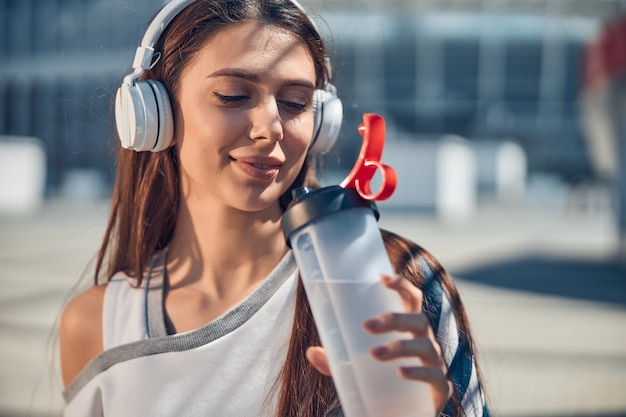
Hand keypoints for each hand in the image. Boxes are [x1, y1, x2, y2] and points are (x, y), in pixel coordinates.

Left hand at [305, 274, 452, 413]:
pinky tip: (401, 372)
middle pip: (419, 320)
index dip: (401, 285)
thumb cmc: (384, 380)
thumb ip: (335, 360)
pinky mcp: (440, 387)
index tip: (382, 277)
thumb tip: (311, 352)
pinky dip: (417, 372)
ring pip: (424, 346)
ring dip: (399, 347)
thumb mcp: (355, 368)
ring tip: (375, 353)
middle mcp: (425, 341)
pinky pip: (433, 375)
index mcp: (409, 329)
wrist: (406, 412)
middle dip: (393, 319)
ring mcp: (435, 363)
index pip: (411, 299)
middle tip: (367, 326)